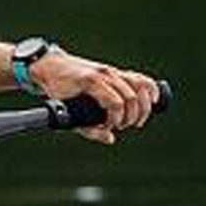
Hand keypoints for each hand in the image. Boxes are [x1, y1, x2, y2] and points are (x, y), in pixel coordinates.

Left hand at [30, 52, 161, 143]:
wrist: (52, 66)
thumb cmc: (57, 90)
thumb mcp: (66, 112)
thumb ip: (88, 128)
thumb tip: (110, 138)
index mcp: (91, 81)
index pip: (115, 103)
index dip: (117, 119)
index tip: (111, 127)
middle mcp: (105, 73)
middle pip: (131, 96)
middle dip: (131, 116)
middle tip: (123, 127)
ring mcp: (112, 71)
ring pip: (140, 85)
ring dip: (143, 106)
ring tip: (138, 120)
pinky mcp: (116, 72)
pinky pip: (139, 78)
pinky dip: (150, 89)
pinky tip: (153, 100)